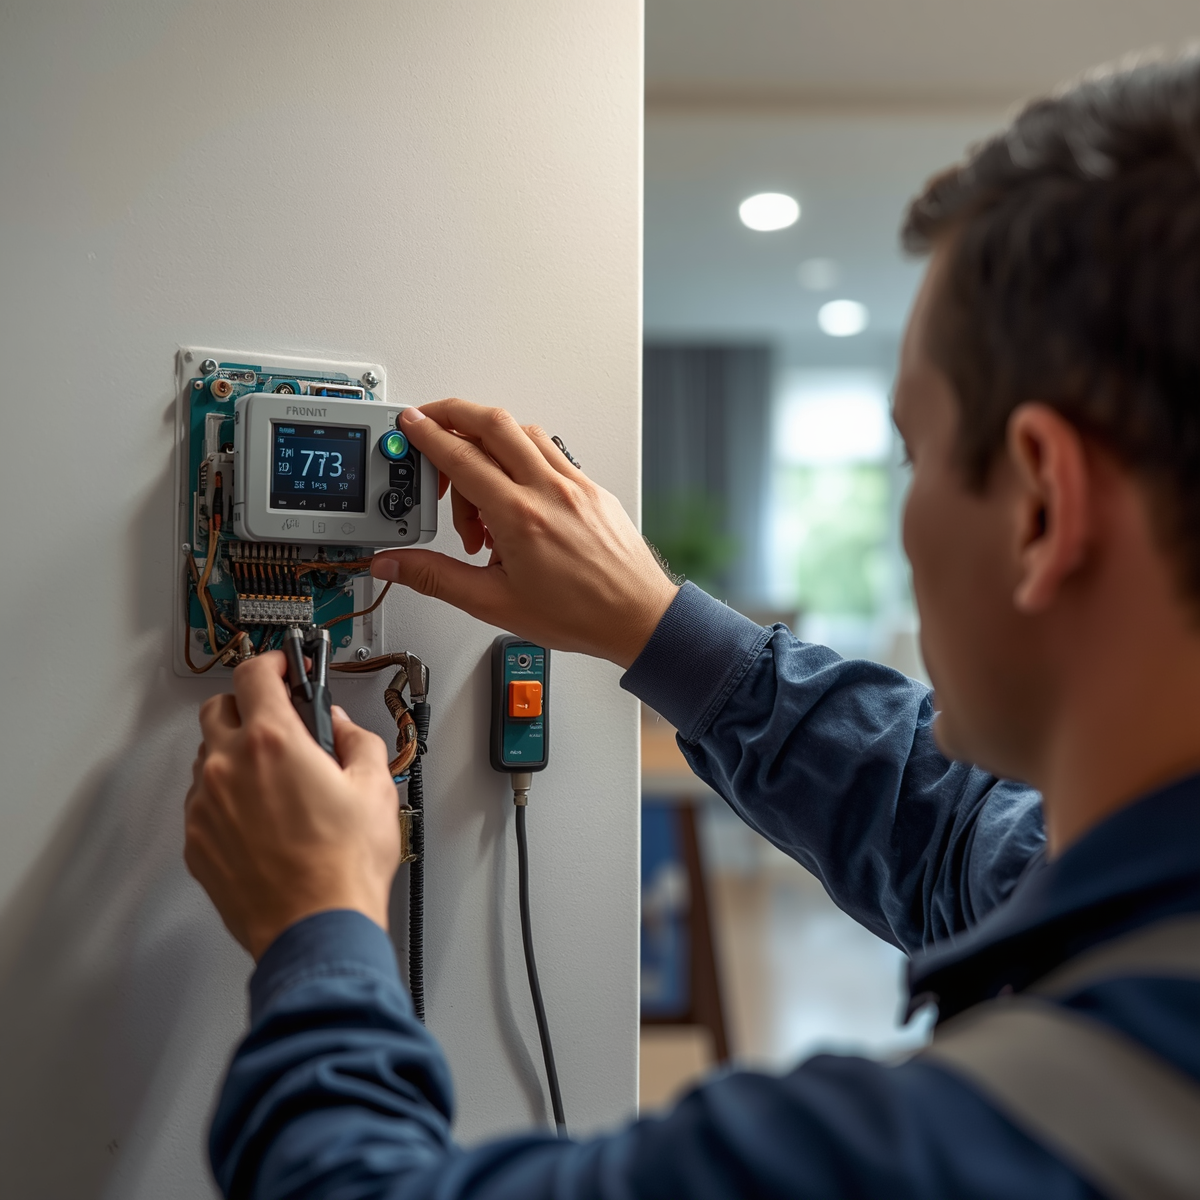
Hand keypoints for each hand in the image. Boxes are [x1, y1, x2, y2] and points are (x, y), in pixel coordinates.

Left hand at [184, 653, 400, 959]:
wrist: (315, 929)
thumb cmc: (344, 866)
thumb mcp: (375, 787)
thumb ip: (356, 741)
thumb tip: (341, 728)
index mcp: (273, 742)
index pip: (255, 674)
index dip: (273, 663)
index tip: (285, 668)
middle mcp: (228, 767)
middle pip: (217, 708)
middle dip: (246, 704)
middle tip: (277, 719)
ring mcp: (205, 807)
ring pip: (207, 757)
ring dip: (234, 752)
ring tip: (274, 778)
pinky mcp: (197, 843)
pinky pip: (203, 803)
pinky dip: (226, 797)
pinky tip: (261, 817)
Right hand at [371, 400, 678, 667]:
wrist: (638, 618)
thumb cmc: (581, 614)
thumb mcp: (494, 602)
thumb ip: (436, 577)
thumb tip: (395, 564)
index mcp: (520, 517)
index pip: (462, 457)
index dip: (428, 435)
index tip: (410, 424)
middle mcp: (549, 490)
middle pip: (492, 424)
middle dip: (452, 414)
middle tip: (429, 425)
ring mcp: (574, 484)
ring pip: (522, 432)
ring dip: (488, 438)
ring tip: (472, 483)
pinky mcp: (590, 488)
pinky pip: (548, 451)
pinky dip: (520, 454)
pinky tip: (511, 489)